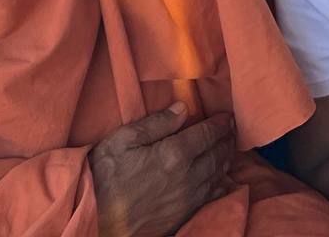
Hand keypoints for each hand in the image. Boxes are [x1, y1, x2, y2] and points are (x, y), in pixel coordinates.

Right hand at [89, 104, 235, 236]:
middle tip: (233, 130)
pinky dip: (221, 185)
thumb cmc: (104, 177)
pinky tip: (223, 180)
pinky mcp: (182, 216)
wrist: (95, 220)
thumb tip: (182, 108)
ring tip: (229, 149)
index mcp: (174, 154)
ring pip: (217, 176)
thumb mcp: (122, 139)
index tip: (228, 116)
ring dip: (226, 160)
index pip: (207, 134)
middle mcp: (187, 177)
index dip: (220, 123)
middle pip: (217, 155)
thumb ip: (156, 123)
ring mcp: (187, 200)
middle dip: (227, 140)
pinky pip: (210, 198)